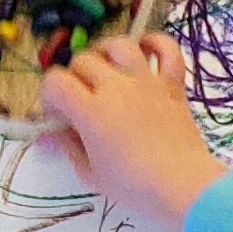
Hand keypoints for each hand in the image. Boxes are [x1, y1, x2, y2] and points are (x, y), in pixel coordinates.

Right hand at [36, 31, 228, 231]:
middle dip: (74, 77)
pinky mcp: (173, 85)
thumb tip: (50, 134)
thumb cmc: (133, 187)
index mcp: (90, 110)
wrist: (184, 188)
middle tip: (80, 98)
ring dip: (106, 52)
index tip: (57, 113)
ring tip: (105, 69)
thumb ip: (68, 147)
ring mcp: (147, 82)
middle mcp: (116, 87)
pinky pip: (167, 50)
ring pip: (119, 46)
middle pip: (84, 61)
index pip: (55, 82)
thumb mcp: (90, 173)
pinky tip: (145, 50)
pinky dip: (156, 44)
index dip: (48, 94)